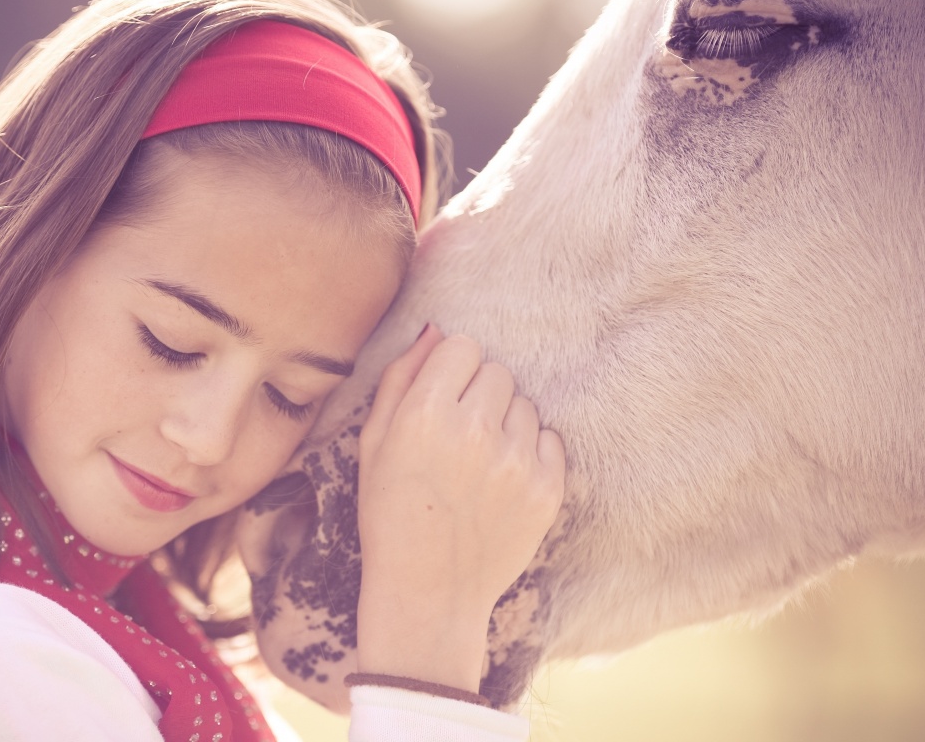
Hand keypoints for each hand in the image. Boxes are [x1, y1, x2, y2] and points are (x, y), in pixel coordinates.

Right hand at [355, 324, 565, 691]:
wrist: (427, 593)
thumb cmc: (389, 514)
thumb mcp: (374, 443)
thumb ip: (401, 378)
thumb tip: (435, 331)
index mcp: (425, 414)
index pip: (462, 347)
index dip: (450, 372)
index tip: (441, 401)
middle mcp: (475, 430)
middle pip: (497, 372)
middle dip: (478, 395)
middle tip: (458, 437)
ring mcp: (516, 461)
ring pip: (525, 405)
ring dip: (505, 424)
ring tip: (479, 464)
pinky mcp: (547, 489)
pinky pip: (550, 439)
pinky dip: (529, 453)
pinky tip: (501, 481)